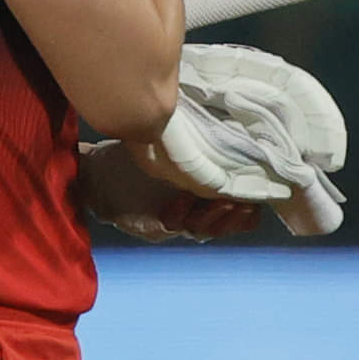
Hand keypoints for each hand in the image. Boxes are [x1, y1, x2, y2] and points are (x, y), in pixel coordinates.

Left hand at [74, 142, 256, 242]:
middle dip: (235, 218)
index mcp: (205, 200)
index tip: (256, 201)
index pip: (239, 216)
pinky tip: (182, 197)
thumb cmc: (144, 157)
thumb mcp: (180, 150)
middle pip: (224, 227)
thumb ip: (205, 147)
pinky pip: (173, 225)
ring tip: (222, 201)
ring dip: (213, 218)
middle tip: (243, 204)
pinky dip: (179, 212)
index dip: (249, 214)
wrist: (102, 173)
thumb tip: (235, 128)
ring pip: (202, 230)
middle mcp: (193, 215)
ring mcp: (175, 223)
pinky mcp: (153, 227)